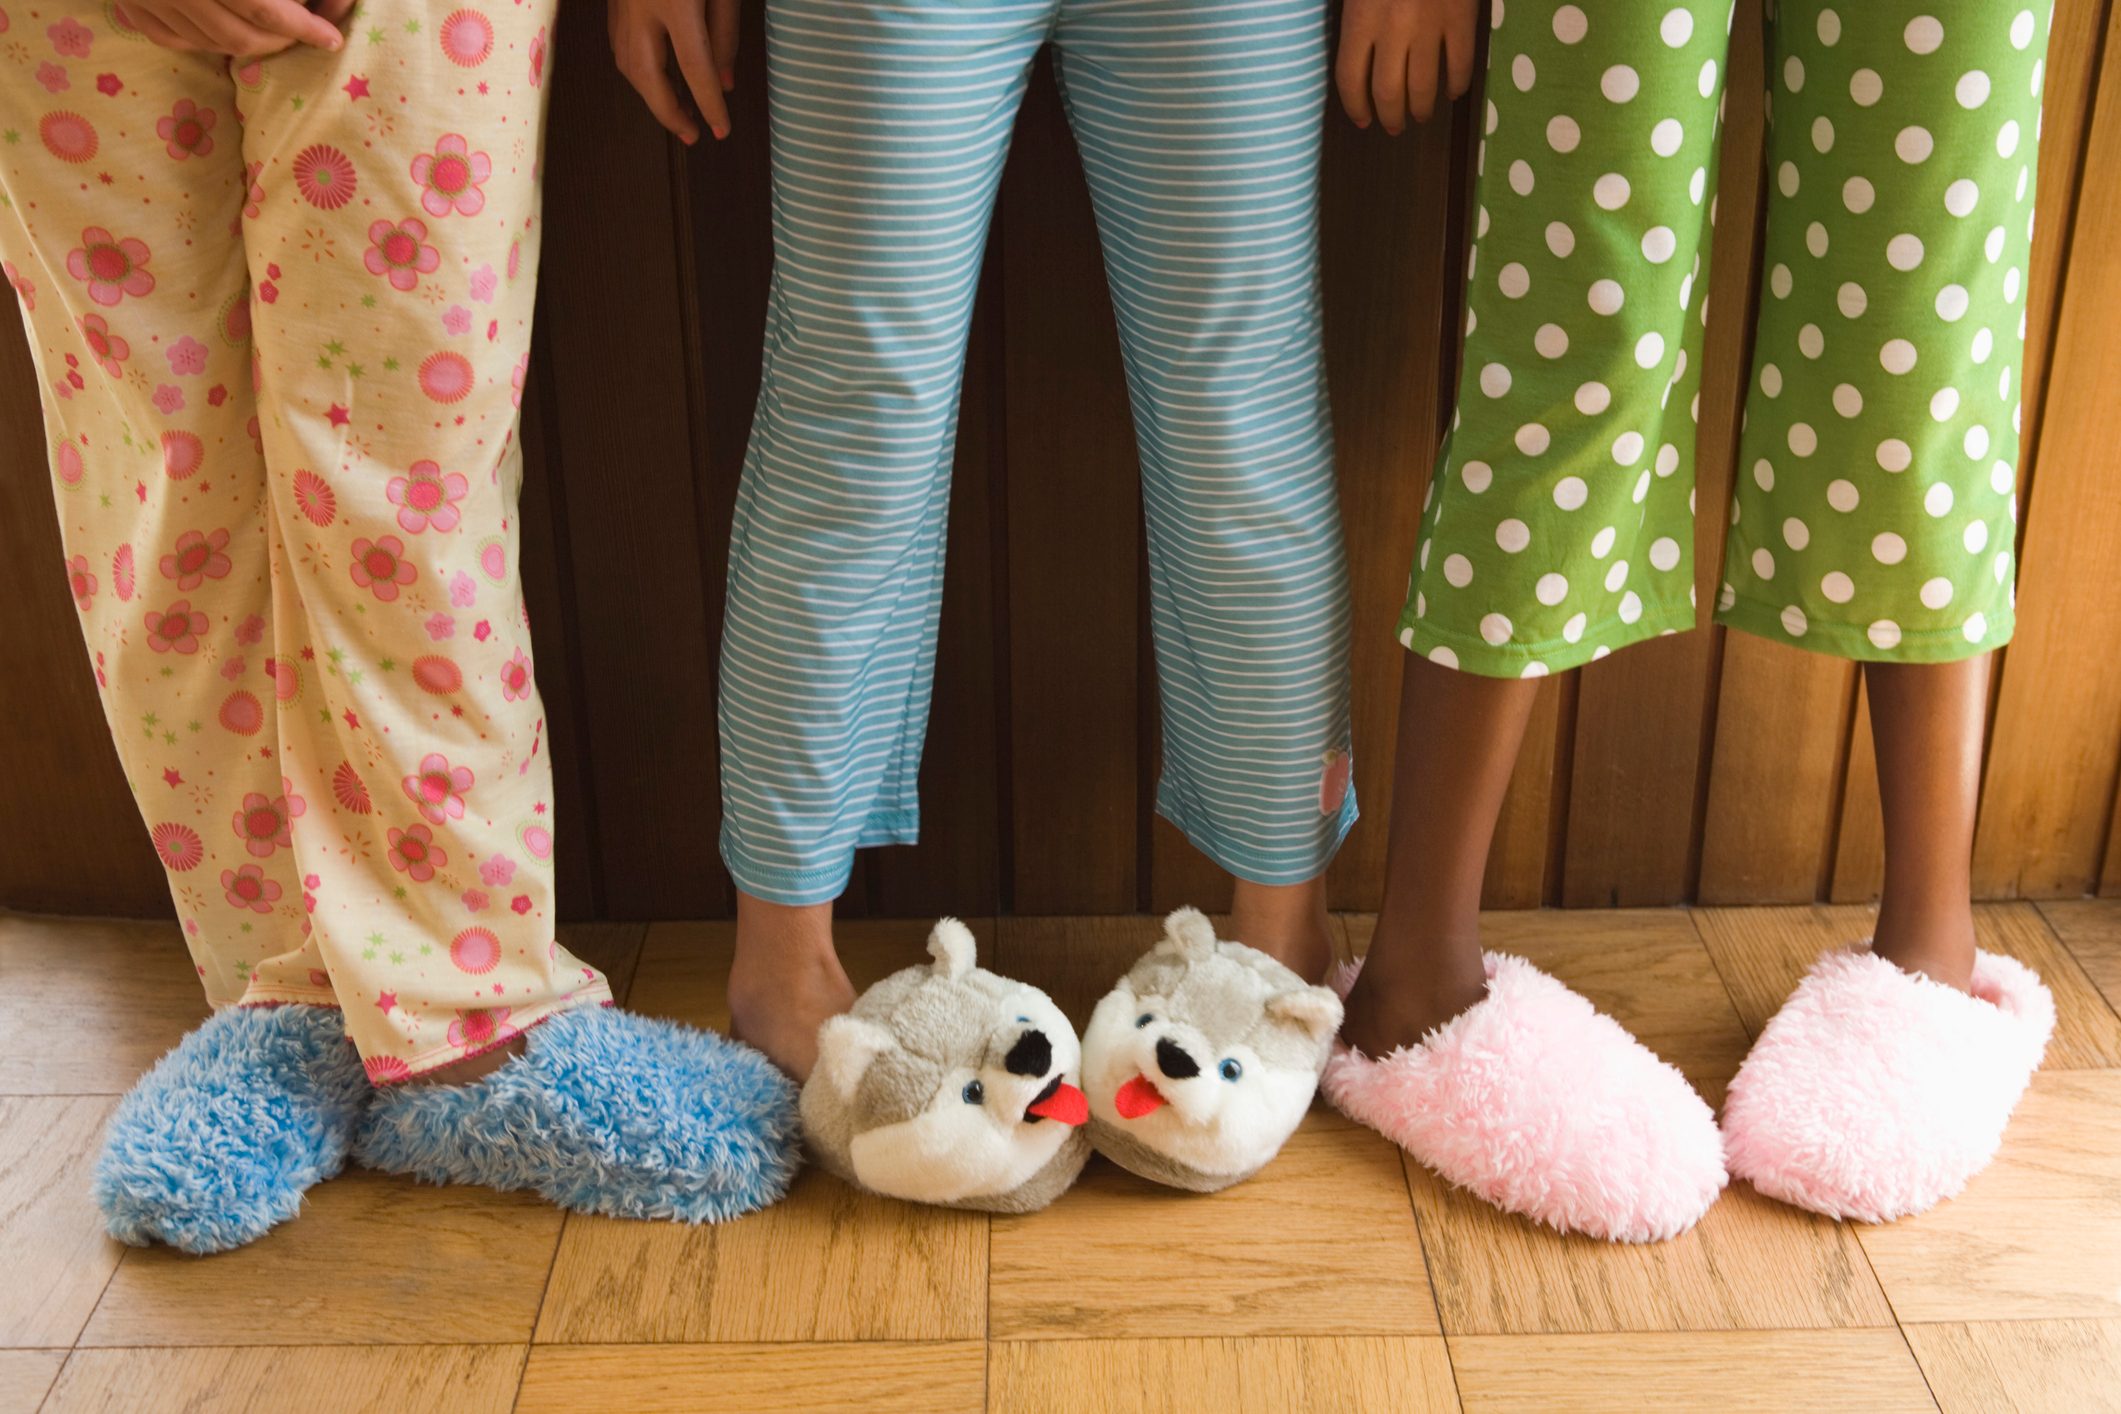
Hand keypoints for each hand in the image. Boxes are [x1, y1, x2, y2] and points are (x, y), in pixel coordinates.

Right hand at [120, 0, 343, 53]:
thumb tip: (304, 1)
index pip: (264, 6)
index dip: (304, 27)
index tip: (330, 37)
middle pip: (241, 36)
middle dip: (282, 42)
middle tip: (307, 36)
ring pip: (211, 43)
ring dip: (251, 45)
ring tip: (276, 36)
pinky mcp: (130, 6)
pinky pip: (177, 40)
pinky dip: (208, 43)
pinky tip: (232, 34)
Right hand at [609, 0, 739, 143]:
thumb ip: (725, 32)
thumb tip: (724, 83)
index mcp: (675, 0)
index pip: (694, 66)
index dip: (709, 104)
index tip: (721, 130)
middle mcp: (640, 5)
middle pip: (646, 75)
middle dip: (668, 113)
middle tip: (691, 135)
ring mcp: (622, 3)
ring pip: (627, 62)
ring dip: (651, 94)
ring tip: (680, 110)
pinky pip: (620, 43)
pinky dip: (637, 70)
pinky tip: (656, 78)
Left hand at [1337, 0, 1476, 133]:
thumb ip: (1358, 18)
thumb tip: (1357, 50)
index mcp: (1361, 19)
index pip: (1350, 78)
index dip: (1355, 106)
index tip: (1362, 120)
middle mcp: (1393, 31)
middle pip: (1388, 91)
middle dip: (1391, 116)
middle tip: (1394, 126)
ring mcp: (1429, 27)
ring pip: (1423, 85)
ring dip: (1422, 108)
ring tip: (1421, 116)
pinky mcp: (1461, 19)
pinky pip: (1460, 63)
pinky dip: (1457, 84)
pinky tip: (1454, 93)